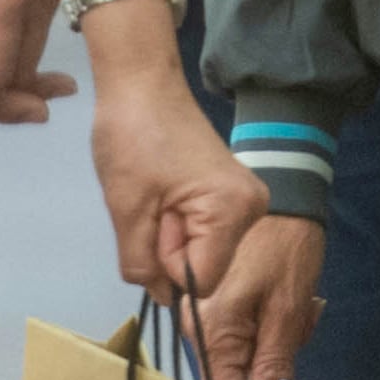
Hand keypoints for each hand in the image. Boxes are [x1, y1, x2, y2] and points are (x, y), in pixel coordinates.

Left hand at [81, 5, 264, 296]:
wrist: (141, 83)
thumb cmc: (132, 138)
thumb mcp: (127, 210)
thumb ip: (142, 266)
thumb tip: (166, 297)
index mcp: (234, 210)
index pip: (201, 282)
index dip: (167, 262)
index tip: (155, 218)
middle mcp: (252, 209)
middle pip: (204, 268)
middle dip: (169, 248)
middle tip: (154, 201)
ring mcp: (245, 201)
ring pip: (201, 252)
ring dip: (171, 234)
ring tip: (159, 192)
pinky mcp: (232, 194)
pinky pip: (202, 233)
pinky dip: (178, 222)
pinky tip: (168, 190)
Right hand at [198, 213, 327, 379]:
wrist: (281, 193)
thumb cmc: (286, 247)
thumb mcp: (289, 308)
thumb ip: (274, 362)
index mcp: (210, 328)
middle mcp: (194, 323)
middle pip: (234, 373)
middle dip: (271, 363)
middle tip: (302, 327)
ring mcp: (200, 310)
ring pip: (241, 352)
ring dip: (273, 340)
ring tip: (299, 309)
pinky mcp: (212, 299)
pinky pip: (239, 330)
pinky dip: (265, 323)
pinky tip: (286, 301)